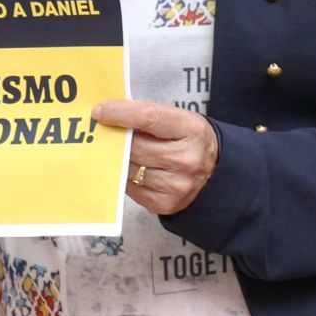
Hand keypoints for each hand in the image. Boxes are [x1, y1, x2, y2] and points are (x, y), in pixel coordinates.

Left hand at [94, 100, 220, 215]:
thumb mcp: (179, 120)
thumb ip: (148, 117)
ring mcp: (176, 184)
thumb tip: (108, 116)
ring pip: (129, 168)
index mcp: (192, 130)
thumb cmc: (190, 140)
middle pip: (135, 146)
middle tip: (106, 133)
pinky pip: (131, 187)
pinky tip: (135, 170)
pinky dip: (127, 177)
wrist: (216, 172)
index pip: (148, 117)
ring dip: (121, 159)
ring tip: (125, 152)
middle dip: (117, 139)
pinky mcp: (164, 203)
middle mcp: (186, 158)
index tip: (99, 112)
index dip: (120, 113)